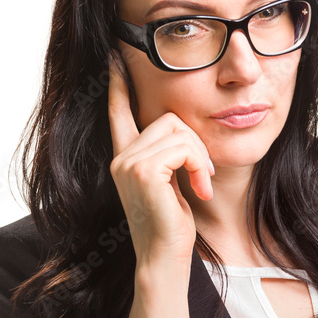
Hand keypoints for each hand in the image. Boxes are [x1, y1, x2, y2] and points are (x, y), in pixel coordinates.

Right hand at [107, 50, 214, 270]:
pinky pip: (183, 148)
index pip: (117, 113)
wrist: (165, 258)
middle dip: (195, 144)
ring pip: (178, 131)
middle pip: (167, 118)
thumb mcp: (171, 183)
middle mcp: (121, 157)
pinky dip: (198, 165)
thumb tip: (183, 132)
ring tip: (200, 185)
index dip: (117, 85)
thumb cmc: (172, 226)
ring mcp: (128, 163)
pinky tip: (198, 189)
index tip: (114, 58)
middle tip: (202, 176)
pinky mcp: (143, 171)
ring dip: (199, 158)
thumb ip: (169, 157)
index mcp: (125, 158)